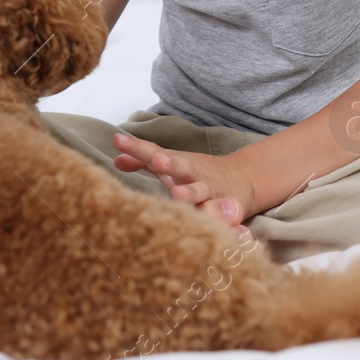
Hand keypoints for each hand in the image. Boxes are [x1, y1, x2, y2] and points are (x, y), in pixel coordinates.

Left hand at [113, 133, 254, 233]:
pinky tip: (217, 219)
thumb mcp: (170, 164)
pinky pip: (221, 215)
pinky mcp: (226, 208)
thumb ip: (144, 161)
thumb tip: (117, 160)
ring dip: (190, 193)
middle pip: (180, 167)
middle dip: (169, 164)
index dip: (136, 148)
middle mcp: (192, 173)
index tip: (118, 140)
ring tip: (178, 195)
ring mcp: (209, 190)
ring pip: (200, 191)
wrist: (242, 179)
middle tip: (158, 161)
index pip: (153, 152)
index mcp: (176, 163)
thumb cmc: (196, 173)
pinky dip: (220, 216)